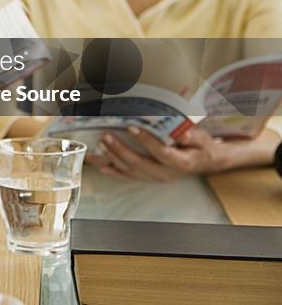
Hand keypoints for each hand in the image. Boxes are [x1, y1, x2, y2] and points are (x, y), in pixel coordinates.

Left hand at [88, 126, 280, 182]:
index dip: (146, 141)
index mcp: (182, 162)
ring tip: (101, 144)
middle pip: (141, 164)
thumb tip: (182, 130)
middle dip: (121, 150)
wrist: (204, 161)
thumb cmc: (200, 145)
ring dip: (114, 158)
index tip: (132, 128)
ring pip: (132, 171)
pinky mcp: (149, 178)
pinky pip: (129, 177)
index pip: (162, 153)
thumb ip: (191, 133)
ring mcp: (157, 178)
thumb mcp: (201, 137)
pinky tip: (101, 165)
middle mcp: (168, 174)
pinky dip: (114, 171)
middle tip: (106, 136)